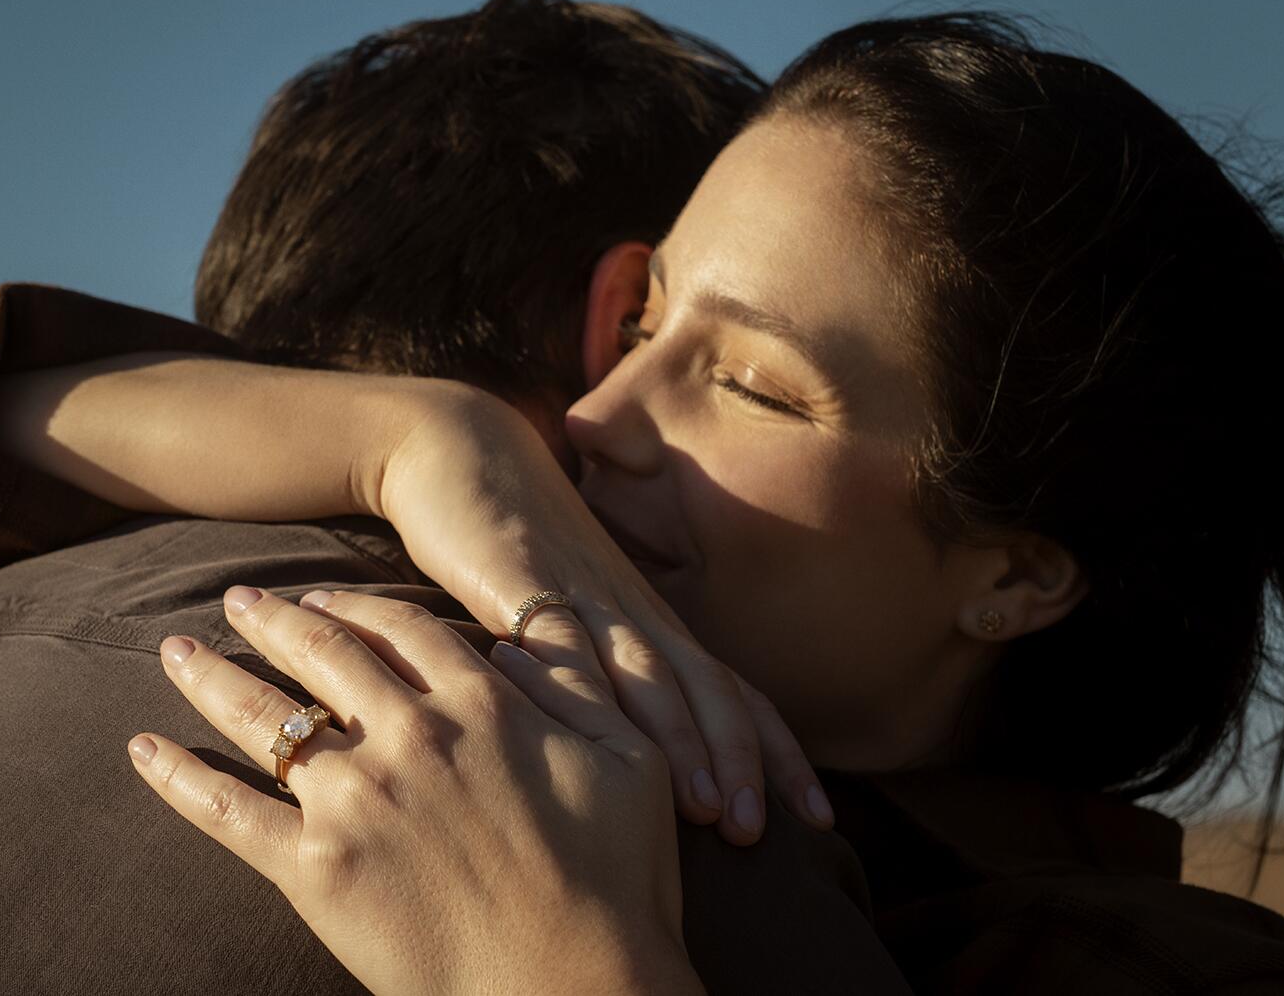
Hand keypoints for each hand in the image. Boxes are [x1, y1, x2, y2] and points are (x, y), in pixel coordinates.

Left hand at [128, 586, 703, 995]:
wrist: (572, 992)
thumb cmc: (618, 885)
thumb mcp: (630, 762)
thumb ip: (577, 686)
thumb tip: (524, 639)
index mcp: (482, 705)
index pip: (400, 629)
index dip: (353, 604)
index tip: (320, 594)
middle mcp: (408, 736)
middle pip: (319, 654)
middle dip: (270, 620)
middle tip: (235, 599)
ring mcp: (354, 800)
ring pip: (262, 717)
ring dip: (210, 676)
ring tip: (175, 651)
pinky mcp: (314, 869)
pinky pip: (226, 812)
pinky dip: (176, 777)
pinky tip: (140, 749)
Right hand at [369, 385, 832, 843]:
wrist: (463, 452)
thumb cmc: (517, 543)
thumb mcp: (571, 613)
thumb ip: (601, 676)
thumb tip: (628, 758)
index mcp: (652, 622)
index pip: (735, 693)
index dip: (780, 755)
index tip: (819, 820)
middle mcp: (633, 612)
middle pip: (708, 689)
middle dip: (741, 762)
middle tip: (761, 831)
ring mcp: (582, 597)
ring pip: (646, 674)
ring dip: (681, 741)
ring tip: (705, 809)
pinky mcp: (521, 584)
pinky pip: (560, 646)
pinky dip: (585, 698)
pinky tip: (595, 747)